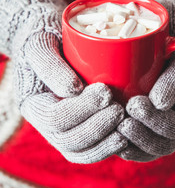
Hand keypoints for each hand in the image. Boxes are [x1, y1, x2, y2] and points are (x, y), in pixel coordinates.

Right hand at [0, 0, 126, 162]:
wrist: (50, 39)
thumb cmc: (44, 37)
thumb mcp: (41, 43)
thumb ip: (50, 64)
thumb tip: (72, 90)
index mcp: (34, 103)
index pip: (55, 118)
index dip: (81, 109)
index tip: (106, 91)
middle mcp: (45, 122)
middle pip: (68, 141)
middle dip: (97, 128)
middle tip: (120, 110)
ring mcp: (62, 128)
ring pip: (79, 151)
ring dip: (104, 144)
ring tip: (126, 128)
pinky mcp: (79, 127)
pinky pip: (90, 149)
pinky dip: (106, 146)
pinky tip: (125, 137)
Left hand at [118, 0, 174, 160]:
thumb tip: (158, 103)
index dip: (156, 124)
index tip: (134, 105)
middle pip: (161, 143)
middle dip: (140, 137)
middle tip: (120, 121)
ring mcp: (161, 114)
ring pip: (147, 143)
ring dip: (128, 141)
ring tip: (109, 126)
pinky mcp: (144, 107)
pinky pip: (135, 132)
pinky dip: (120, 135)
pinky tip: (104, 127)